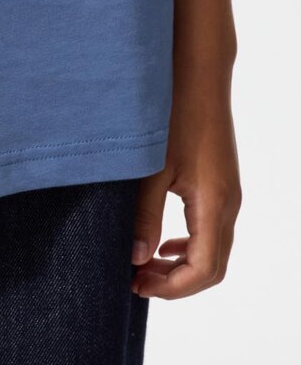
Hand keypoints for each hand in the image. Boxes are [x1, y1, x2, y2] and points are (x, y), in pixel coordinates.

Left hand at [131, 83, 240, 299]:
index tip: (137, 285)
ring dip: (181, 264)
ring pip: (213, 250)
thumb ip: (144, 216)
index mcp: (213, 204)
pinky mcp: (221, 185)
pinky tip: (162, 241)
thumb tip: (138, 258)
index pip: (203, 270)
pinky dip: (188, 244)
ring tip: (143, 264)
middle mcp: (228, 205)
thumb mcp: (151, 169)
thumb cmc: (174, 116)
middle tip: (136, 280)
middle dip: (175, 282)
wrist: (199, 76)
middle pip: (212, 267)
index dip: (172, 288)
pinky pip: (211, 230)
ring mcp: (227, 195)